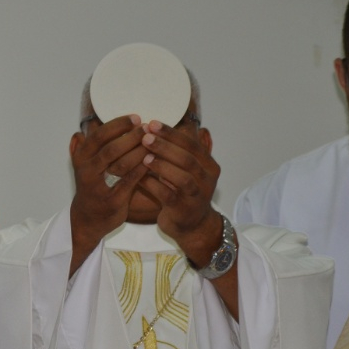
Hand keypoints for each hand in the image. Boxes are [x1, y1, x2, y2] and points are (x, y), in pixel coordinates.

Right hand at [69, 114, 148, 259]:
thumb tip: (81, 130)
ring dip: (138, 152)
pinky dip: (142, 170)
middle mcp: (86, 171)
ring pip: (119, 165)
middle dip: (131, 137)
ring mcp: (97, 187)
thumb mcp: (82, 167)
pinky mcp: (111, 201)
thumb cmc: (91, 188)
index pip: (98, 136)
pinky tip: (153, 162)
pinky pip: (129, 182)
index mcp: (81, 158)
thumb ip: (84, 149)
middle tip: (148, 129)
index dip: (117, 125)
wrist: (88, 219)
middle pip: (109, 149)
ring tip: (154, 143)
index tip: (135, 117)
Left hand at [139, 119, 220, 261]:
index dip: (171, 133)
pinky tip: (141, 178)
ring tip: (144, 157)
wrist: (192, 226)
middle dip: (165, 146)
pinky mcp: (185, 209)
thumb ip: (174, 153)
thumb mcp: (184, 170)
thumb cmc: (183, 193)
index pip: (191, 143)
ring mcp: (197, 195)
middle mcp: (207, 178)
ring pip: (182, 177)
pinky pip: (169, 195)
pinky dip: (154, 185)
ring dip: (162, 165)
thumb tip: (150, 128)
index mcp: (207, 164)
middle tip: (145, 137)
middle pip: (187, 158)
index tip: (151, 123)